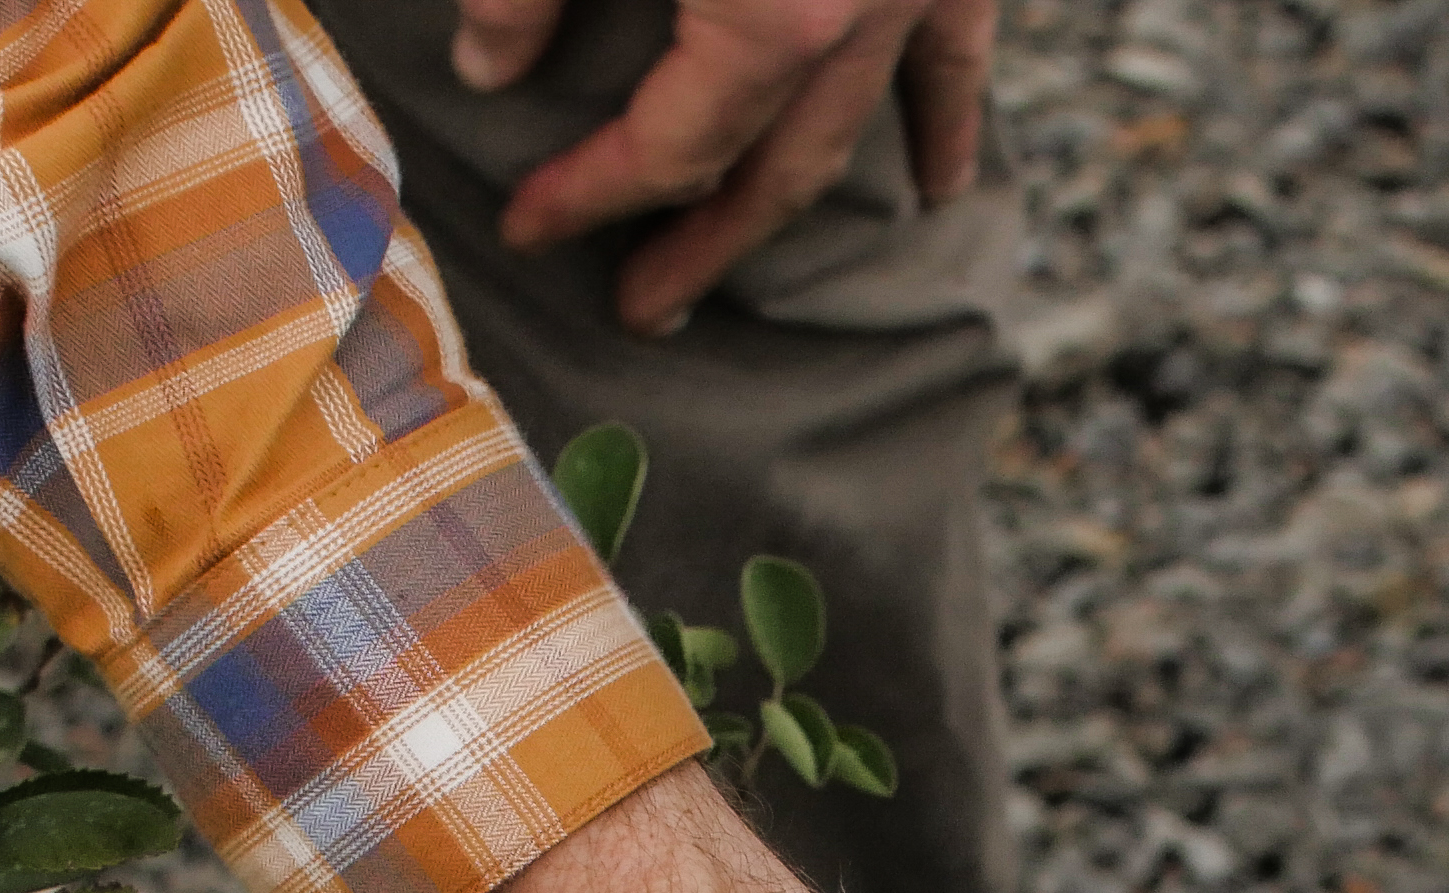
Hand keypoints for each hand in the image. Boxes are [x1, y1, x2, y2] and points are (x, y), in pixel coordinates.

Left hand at [450, 0, 997, 337]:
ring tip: (741, 261)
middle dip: (696, 245)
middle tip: (640, 306)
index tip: (529, 227)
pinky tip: (943, 180)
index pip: (669, 148)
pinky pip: (961, 52)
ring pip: (862, 124)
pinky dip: (948, 118)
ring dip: (800, 200)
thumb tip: (487, 64)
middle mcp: (863, 17)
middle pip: (769, 171)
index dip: (590, 195)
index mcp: (778, 16)